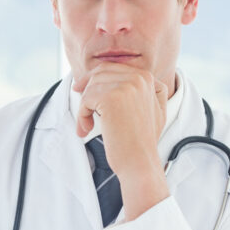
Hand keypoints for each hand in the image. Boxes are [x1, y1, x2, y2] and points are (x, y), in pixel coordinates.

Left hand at [73, 63, 169, 220]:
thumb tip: (112, 78)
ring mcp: (126, 86)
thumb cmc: (141, 140)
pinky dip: (82, 115)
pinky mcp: (112, 97)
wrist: (140, 162)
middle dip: (86, 90)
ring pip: (91, 87)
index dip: (93, 78)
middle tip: (81, 109)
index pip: (111, 68)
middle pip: (99, 74)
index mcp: (147, 77)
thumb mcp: (150, 109)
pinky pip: (86, 99)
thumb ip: (139, 90)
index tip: (80, 89)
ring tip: (87, 126)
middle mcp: (139, 77)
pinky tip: (87, 129)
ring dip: (84, 107)